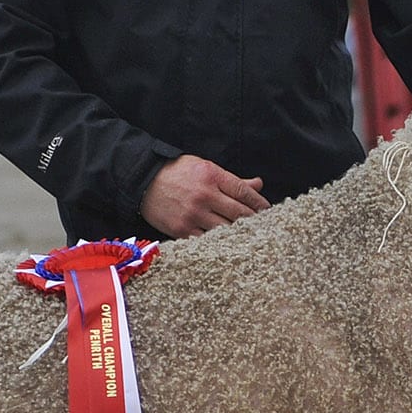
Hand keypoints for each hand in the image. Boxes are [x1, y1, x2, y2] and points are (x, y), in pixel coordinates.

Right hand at [140, 155, 269, 236]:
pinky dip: (219, 243)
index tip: (268, 211)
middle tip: (265, 228)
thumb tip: (258, 184)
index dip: (259, 203)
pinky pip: (207, 240)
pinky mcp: (182, 229)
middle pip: (238, 213)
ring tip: (250, 238)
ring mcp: (193, 214)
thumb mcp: (205, 167)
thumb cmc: (177, 172)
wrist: (143, 181)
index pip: (243, 191)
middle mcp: (204, 195)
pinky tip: (228, 244)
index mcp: (211, 176)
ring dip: (239, 234)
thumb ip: (231, 180)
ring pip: (225, 229)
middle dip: (254, 221)